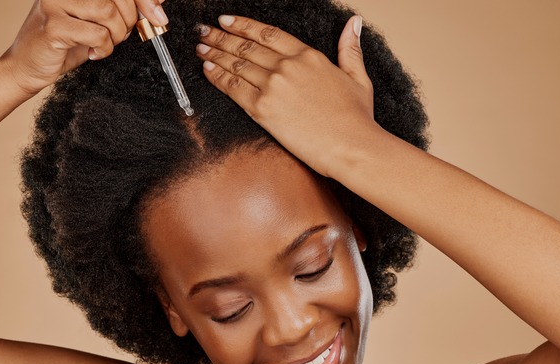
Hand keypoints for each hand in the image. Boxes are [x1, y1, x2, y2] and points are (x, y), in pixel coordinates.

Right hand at [0, 0, 168, 96]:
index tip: (159, 16)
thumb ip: (122, 8)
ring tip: (104, 44)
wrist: (26, 67)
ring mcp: (55, 2)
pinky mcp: (53, 26)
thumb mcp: (98, 21)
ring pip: (108, 12)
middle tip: (118, 36)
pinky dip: (103, 48)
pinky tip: (92, 53)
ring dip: (115, 35)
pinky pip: (97, 34)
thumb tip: (158, 2)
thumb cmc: (64, 44)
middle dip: (128, 20)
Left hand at [196, 15, 375, 176]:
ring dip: (214, 54)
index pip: (268, 34)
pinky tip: (207, 69)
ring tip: (201, 48)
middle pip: (246, 46)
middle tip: (203, 32)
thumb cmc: (357, 118)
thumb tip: (354, 23)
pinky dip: (217, 76)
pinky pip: (233, 87)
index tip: (227, 21)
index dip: (243, 25)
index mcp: (308, 56)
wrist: (351, 146)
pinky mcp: (262, 108)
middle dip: (221, 37)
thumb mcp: (358, 77)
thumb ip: (350, 48)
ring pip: (236, 64)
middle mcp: (287, 66)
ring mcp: (273, 86)